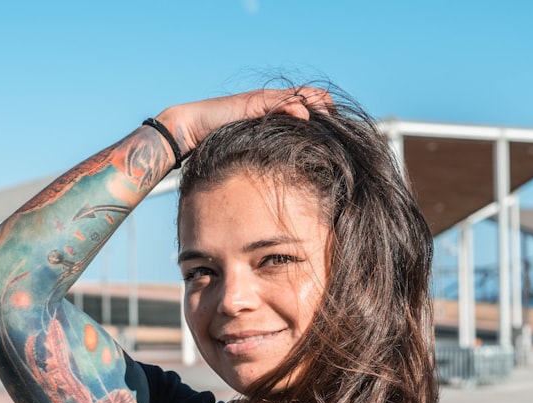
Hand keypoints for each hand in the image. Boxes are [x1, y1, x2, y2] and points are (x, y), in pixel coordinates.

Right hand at [154, 87, 332, 155]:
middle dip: (330, 111)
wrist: (190, 130)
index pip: (311, 106)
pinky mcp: (254, 102)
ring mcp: (264, 100)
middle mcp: (273, 102)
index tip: (340, 135)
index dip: (327, 117)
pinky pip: (280, 102)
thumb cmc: (217, 145)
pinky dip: (295, 109)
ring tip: (331, 121)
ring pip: (302, 96)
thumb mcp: (250, 151)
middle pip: (314, 97)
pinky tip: (305, 119)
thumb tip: (291, 177)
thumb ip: (269, 155)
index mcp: (276, 112)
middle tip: (342, 129)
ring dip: (319, 107)